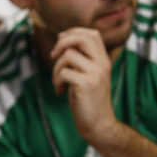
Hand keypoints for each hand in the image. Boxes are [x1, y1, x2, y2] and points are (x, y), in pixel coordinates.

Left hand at [51, 27, 119, 143]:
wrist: (98, 124)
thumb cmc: (88, 100)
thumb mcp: (88, 75)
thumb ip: (81, 59)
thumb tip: (62, 41)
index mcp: (104, 60)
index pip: (92, 34)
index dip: (74, 32)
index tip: (60, 40)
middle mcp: (102, 64)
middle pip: (81, 38)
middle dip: (62, 43)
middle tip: (53, 56)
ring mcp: (96, 73)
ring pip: (68, 56)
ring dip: (56, 68)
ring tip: (58, 82)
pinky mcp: (87, 84)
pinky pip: (64, 73)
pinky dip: (56, 81)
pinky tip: (60, 92)